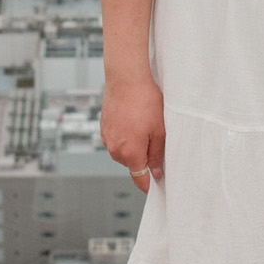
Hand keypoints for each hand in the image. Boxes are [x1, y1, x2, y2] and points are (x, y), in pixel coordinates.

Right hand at [101, 72, 165, 194]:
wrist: (125, 78)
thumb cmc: (145, 101)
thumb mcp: (159, 130)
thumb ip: (157, 155)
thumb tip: (157, 173)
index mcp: (130, 153)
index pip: (139, 178)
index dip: (148, 184)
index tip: (156, 185)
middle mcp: (115, 149)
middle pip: (131, 164)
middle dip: (143, 158)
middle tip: (155, 140)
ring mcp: (107, 138)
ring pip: (123, 151)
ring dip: (133, 145)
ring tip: (143, 125)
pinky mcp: (104, 127)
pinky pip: (116, 139)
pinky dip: (125, 135)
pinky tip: (133, 120)